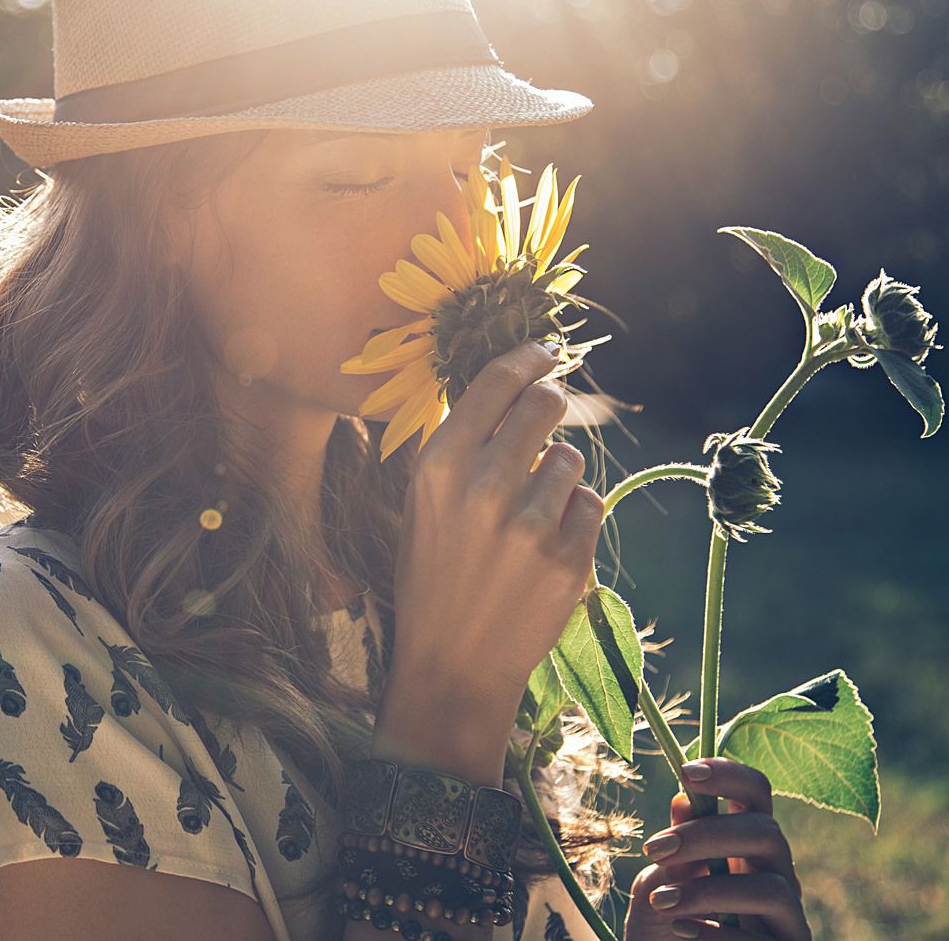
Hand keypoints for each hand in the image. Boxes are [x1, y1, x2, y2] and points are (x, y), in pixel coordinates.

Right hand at [387, 339, 604, 708]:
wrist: (452, 663)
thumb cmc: (432, 575)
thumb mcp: (423, 502)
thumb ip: (460, 445)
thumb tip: (507, 388)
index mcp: (439, 465)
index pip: (497, 382)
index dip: (528, 357)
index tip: (545, 351)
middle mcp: (484, 486)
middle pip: (546, 405)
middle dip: (550, 406)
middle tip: (545, 419)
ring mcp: (530, 525)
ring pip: (571, 459)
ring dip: (557, 475)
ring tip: (528, 515)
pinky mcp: (568, 559)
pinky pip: (590, 503)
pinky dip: (574, 517)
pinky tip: (545, 545)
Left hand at [624, 758, 810, 940]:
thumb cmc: (665, 929)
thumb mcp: (658, 885)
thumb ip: (674, 850)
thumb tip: (683, 801)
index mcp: (745, 844)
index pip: (757, 793)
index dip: (729, 774)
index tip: (685, 771)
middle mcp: (775, 874)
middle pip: (767, 833)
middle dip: (707, 835)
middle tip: (655, 849)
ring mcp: (788, 919)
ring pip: (772, 889)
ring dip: (710, 890)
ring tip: (661, 901)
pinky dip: (719, 933)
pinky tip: (681, 930)